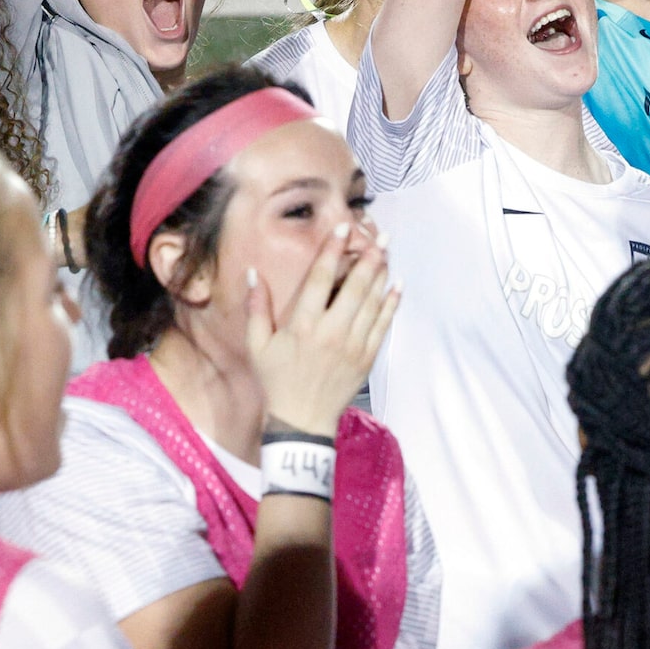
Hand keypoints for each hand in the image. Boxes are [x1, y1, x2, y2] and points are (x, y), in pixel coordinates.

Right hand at [247, 221, 400, 435]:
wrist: (302, 419)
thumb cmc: (276, 379)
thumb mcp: (257, 345)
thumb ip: (256, 308)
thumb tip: (253, 274)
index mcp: (302, 325)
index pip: (320, 278)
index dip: (332, 250)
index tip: (342, 229)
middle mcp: (331, 331)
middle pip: (355, 286)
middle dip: (368, 257)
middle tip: (379, 236)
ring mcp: (353, 344)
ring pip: (373, 302)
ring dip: (381, 275)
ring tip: (387, 252)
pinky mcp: (366, 357)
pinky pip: (383, 324)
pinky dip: (392, 303)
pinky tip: (396, 285)